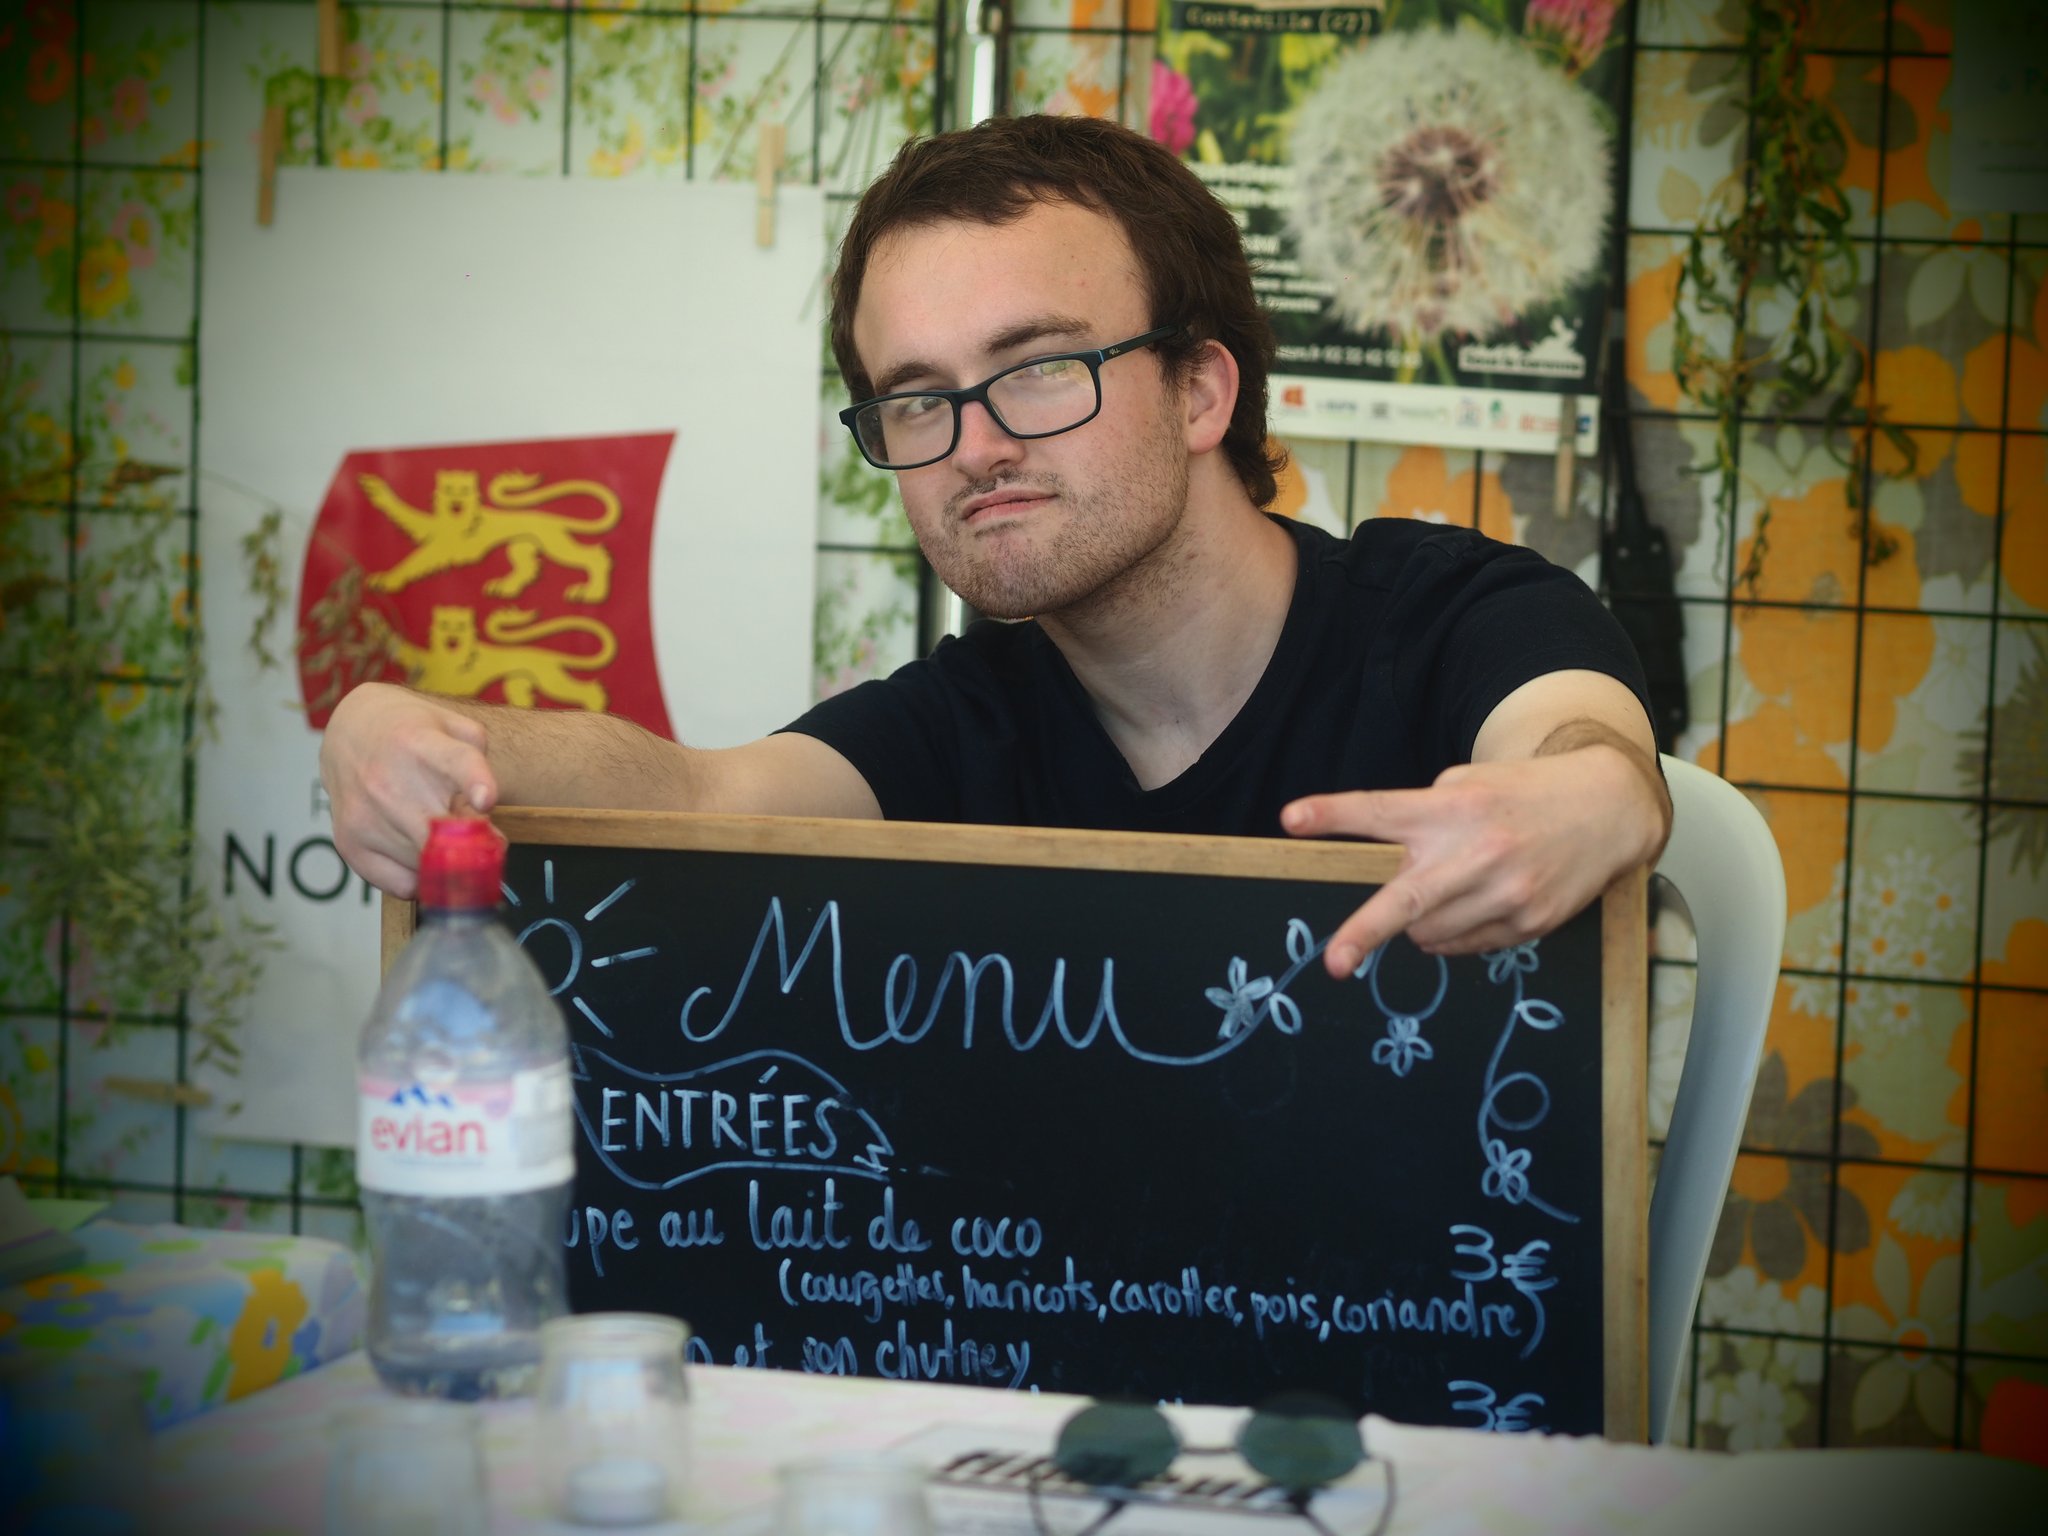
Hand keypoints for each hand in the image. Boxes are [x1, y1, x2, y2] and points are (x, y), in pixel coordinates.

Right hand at [320, 683, 495, 896]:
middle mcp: (386, 781)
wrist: (350, 733)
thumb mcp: (452, 726)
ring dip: (446, 858)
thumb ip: (478, 763)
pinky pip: (401, 884)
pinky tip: (420, 853)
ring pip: (428, 863)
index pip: (454, 762)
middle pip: (443, 831)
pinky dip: (420, 877)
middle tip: (481, 837)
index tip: (486, 800)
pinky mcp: (350, 844)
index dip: (475, 781)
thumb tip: (483, 811)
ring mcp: (365, 816)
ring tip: (442, 835)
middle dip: (473, 842)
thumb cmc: (411, 733)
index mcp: (420, 743)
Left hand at [1281, 745, 1665, 976]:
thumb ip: (1424, 815)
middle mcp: (1477, 852)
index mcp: (1453, 807)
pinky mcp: (1528, 924)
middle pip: (1406, 900)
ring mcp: (1506, 894)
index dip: (1333, 815)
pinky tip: (1476, 903)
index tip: (1290, 819)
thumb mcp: (1470, 783)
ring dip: (1417, 924)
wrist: (1609, 809)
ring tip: (1442, 892)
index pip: (1381, 810)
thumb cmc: (1523, 793)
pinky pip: (1465, 946)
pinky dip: (1452, 933)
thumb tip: (1388, 867)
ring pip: (1430, 934)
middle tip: (1332, 962)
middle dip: (1362, 932)